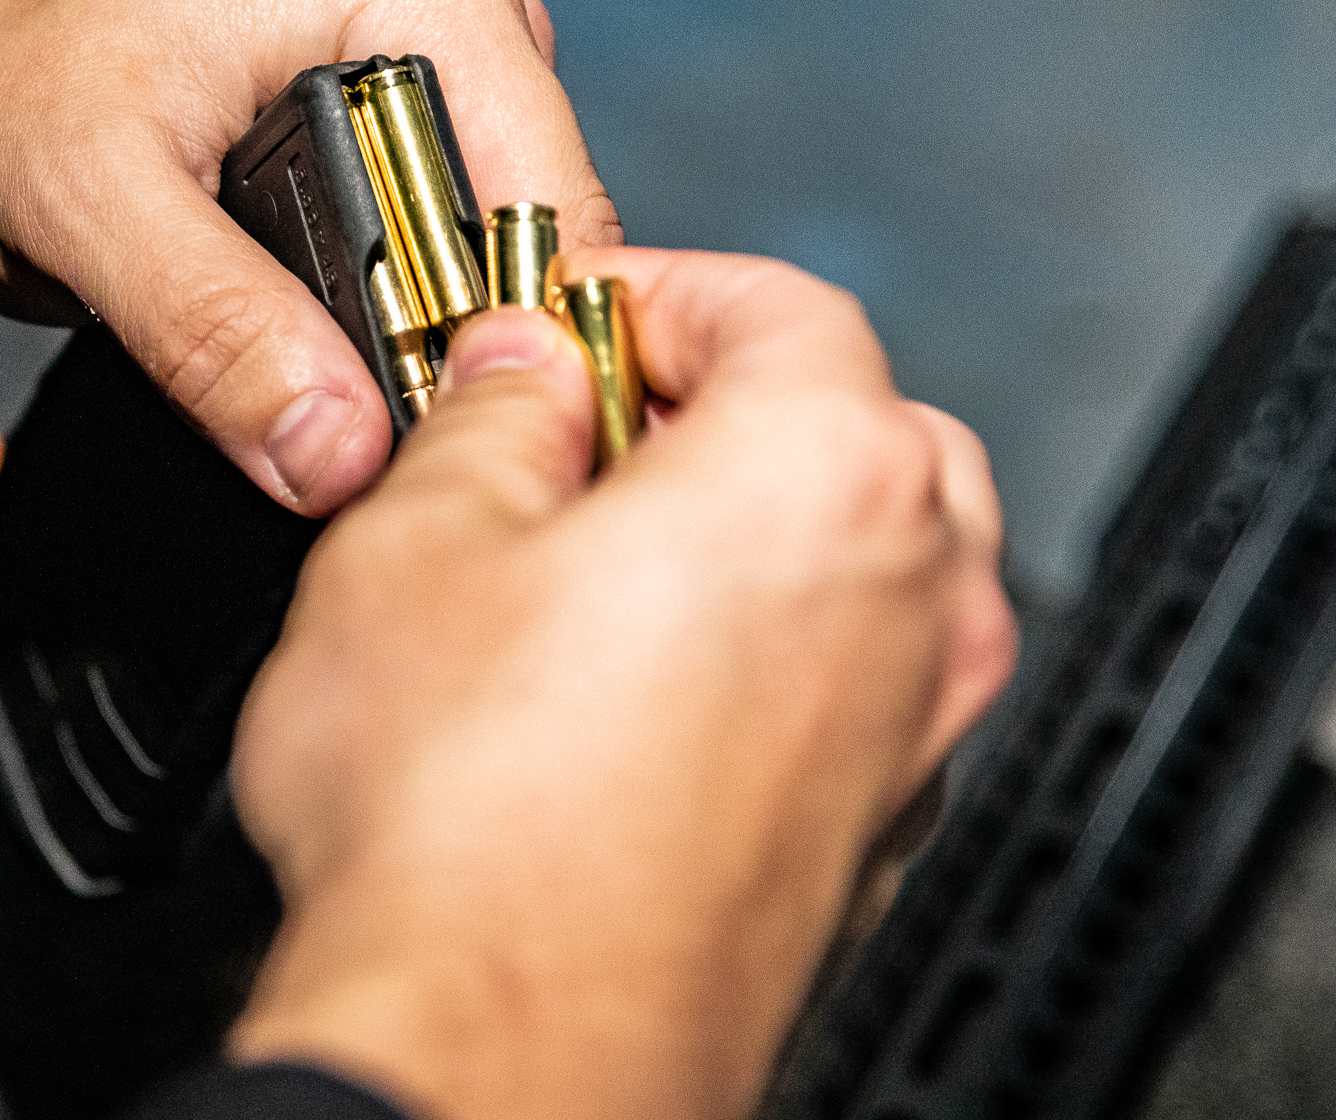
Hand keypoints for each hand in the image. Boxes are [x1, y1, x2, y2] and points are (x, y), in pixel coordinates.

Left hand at [0, 0, 614, 515]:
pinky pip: (457, 292)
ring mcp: (455, 98)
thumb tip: (339, 451)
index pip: (549, 212)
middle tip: (340, 459)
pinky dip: (401, 361)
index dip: (495, 347)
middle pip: (540, 258)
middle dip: (455, 370)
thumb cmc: (3, 84)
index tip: (409, 455)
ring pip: (504, 291)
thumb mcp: (82, 201)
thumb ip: (211, 324)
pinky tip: (330, 396)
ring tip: (322, 430)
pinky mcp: (424, 161)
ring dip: (428, 377)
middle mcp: (472, 32)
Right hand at [227, 250, 1015, 1119]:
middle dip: (719, 402)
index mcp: (827, 477)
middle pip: (854, 423)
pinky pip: (853, 684)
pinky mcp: (877, 834)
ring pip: (868, 561)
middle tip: (581, 430)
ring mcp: (914, 730)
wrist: (507, 1061)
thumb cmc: (474, 830)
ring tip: (596, 559)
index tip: (568, 322)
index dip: (655, 292)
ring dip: (753, 526)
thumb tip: (518, 372)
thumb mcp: (420, 541)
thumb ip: (490, 413)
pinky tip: (637, 685)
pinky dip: (773, 647)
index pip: (782, 304)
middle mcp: (915, 599)